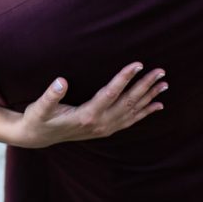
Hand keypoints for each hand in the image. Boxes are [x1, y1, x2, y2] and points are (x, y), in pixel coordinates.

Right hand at [11, 63, 166, 148]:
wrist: (38, 137)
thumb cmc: (39, 119)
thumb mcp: (40, 107)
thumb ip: (50, 95)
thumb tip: (60, 81)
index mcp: (86, 115)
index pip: (111, 93)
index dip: (125, 77)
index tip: (138, 64)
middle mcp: (100, 123)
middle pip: (128, 102)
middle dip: (145, 86)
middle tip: (161, 71)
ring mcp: (104, 128)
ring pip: (133, 112)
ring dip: (149, 97)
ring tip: (164, 84)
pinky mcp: (105, 129)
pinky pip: (130, 121)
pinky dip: (145, 113)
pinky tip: (157, 105)